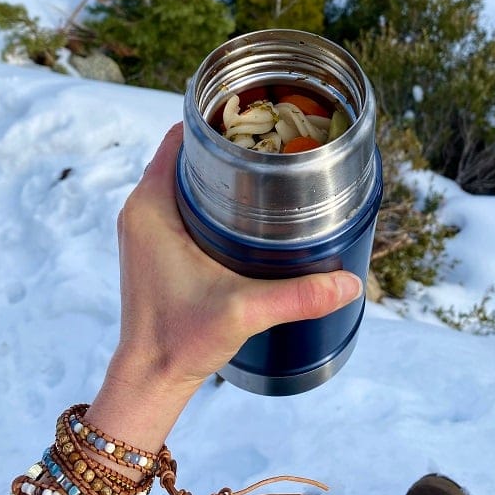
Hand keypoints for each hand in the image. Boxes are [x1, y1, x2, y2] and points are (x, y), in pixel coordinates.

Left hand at [110, 122, 362, 399]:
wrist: (149, 379)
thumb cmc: (178, 341)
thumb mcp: (243, 311)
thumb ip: (298, 296)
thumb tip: (351, 283)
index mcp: (150, 207)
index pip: (179, 138)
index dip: (217, 121)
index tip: (259, 115)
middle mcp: (143, 209)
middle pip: (186, 153)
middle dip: (228, 144)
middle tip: (276, 139)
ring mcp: (147, 228)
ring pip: (185, 177)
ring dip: (221, 170)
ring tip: (269, 166)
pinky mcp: (156, 246)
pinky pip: (182, 201)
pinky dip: (212, 194)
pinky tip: (249, 207)